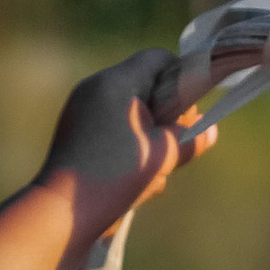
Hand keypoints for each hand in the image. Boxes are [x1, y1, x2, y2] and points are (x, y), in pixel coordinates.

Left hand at [37, 49, 217, 240]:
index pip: (159, 59)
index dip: (182, 81)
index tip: (189, 112)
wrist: (59, 210)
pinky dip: (126, 148)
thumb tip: (210, 131)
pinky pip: (110, 129)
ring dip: (147, 138)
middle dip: (165, 117)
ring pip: (129, 112)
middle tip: (172, 146)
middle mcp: (95, 88)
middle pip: (145, 87)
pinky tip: (130, 181)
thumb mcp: (162, 156)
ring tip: (149, 173)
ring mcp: (80, 110)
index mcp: (116, 81)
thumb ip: (190, 138)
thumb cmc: (115, 176)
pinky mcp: (73, 132)